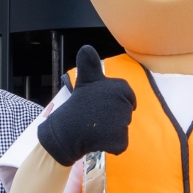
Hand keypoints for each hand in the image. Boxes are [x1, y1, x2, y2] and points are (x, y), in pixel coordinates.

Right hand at [37, 44, 135, 165]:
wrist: (64, 131)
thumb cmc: (77, 105)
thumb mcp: (85, 81)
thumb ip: (90, 65)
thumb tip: (87, 47)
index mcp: (120, 86)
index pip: (128, 97)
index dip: (113, 102)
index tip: (99, 104)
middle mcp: (124, 102)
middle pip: (126, 114)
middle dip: (113, 117)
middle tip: (95, 116)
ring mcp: (122, 122)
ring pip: (123, 129)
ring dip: (111, 131)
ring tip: (94, 126)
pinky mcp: (119, 140)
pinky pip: (121, 144)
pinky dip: (111, 145)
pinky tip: (97, 139)